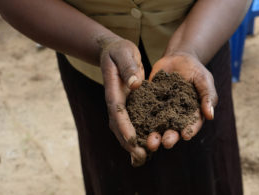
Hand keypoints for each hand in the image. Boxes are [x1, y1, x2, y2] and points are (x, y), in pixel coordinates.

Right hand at [99, 37, 155, 166]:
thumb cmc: (119, 51)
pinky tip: (145, 149)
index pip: (118, 112)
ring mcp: (120, 106)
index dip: (125, 128)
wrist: (113, 52)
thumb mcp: (124, 53)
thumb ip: (128, 67)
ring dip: (131, 145)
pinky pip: (131, 124)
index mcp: (113, 91)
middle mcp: (115, 102)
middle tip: (141, 158)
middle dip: (128, 144)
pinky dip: (135, 138)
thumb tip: (135, 83)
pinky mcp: (128, 106)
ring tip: (143, 160)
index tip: (132, 141)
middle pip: (118, 126)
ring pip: (123, 129)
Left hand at [147, 52, 217, 149]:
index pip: (192, 124)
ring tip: (151, 143)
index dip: (189, 130)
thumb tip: (211, 115)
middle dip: (170, 137)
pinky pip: (144, 113)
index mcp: (192, 114)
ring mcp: (162, 111)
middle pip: (174, 130)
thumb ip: (208, 96)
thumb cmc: (195, 70)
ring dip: (154, 136)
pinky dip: (140, 121)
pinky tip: (136, 127)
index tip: (185, 135)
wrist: (177, 59)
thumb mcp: (204, 80)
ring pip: (158, 126)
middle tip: (166, 143)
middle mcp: (177, 117)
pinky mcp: (149, 104)